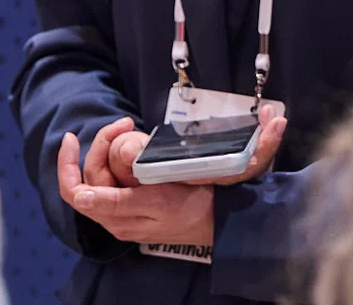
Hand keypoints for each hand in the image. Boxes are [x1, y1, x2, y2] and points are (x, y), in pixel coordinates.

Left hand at [57, 115, 282, 245]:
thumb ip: (257, 151)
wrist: (220, 231)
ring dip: (103, 152)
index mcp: (140, 209)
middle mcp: (123, 220)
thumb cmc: (218, 203)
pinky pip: (97, 191)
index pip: (88, 196)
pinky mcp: (123, 215)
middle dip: (100, 145)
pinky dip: (100, 168)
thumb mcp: (229, 175)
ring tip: (129, 129)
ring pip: (92, 183)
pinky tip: (115, 146)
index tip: (74, 140)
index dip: (74, 170)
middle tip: (126, 123)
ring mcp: (120, 220)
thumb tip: (279, 121)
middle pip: (86, 181)